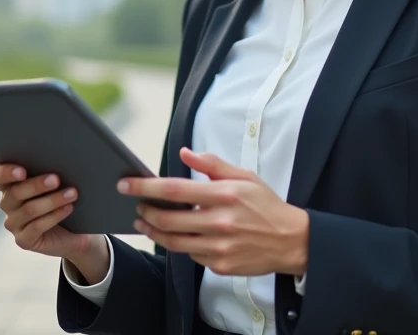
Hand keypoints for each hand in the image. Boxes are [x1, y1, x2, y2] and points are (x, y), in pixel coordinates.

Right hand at [0, 164, 109, 282]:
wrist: (75, 229)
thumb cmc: (63, 196)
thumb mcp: (56, 182)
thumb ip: (48, 170)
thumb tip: (59, 157)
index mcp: (9, 184)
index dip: (3, 173)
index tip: (22, 171)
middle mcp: (7, 204)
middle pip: (14, 193)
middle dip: (36, 185)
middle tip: (56, 179)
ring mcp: (13, 224)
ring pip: (29, 209)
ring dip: (53, 200)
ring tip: (72, 193)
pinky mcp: (24, 240)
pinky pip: (36, 227)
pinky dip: (54, 216)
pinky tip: (68, 208)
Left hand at [117, 148, 308, 277]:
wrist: (291, 240)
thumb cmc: (266, 205)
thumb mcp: (245, 176)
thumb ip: (213, 164)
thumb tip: (186, 152)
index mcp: (224, 195)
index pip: (175, 189)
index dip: (146, 187)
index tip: (126, 184)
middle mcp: (220, 222)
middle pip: (168, 219)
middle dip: (145, 211)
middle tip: (137, 206)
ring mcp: (219, 247)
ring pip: (173, 242)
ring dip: (153, 231)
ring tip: (144, 222)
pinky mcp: (220, 265)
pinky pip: (190, 255)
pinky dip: (179, 245)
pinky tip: (176, 235)